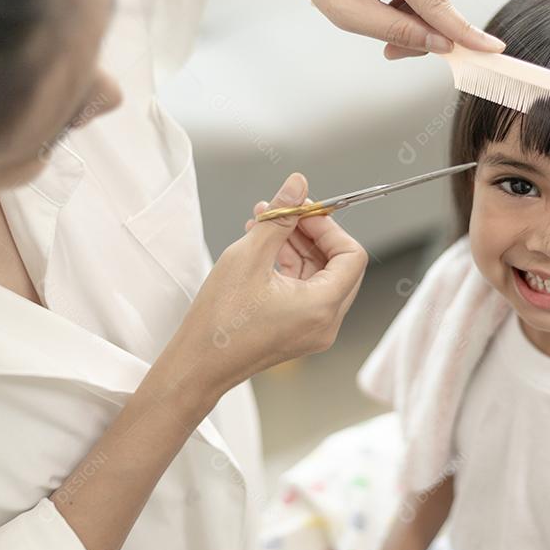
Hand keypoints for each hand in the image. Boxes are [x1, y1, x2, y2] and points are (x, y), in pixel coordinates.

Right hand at [169, 173, 367, 397]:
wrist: (198, 365)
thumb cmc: (220, 318)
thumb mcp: (249, 256)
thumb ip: (280, 216)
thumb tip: (298, 184)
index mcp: (322, 306)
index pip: (352, 255)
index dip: (329, 227)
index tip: (302, 211)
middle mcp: (326, 322)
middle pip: (339, 265)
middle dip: (312, 233)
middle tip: (284, 212)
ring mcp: (313, 330)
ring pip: (319, 276)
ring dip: (296, 247)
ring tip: (264, 224)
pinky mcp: (297, 332)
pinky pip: (305, 292)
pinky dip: (289, 267)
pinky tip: (262, 247)